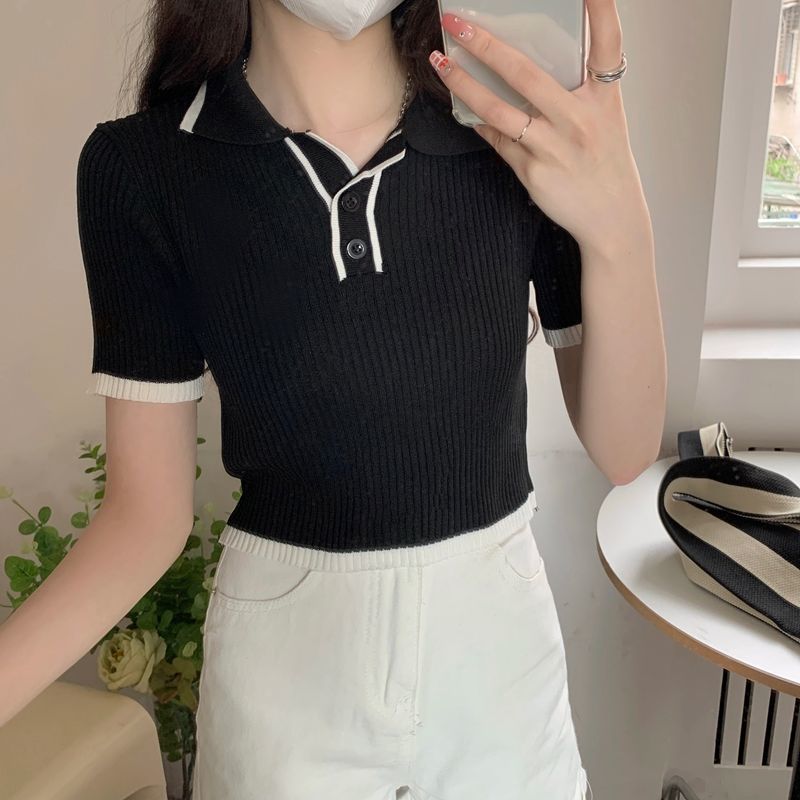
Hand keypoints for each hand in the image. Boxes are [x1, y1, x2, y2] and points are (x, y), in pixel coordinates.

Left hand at [431, 0, 650, 258]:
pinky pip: (497, 140)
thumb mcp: (605, 119)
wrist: (612, 218)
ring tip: (440, 63)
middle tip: (459, 23)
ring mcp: (554, 147)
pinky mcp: (533, 172)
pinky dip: (477, 121)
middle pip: (526, 74)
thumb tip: (529, 62)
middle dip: (487, 44)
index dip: (599, 10)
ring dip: (464, 84)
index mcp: (604, 99)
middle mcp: (579, 119)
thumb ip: (578, 90)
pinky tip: (460, 105)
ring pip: (498, 109)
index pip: (606, 44)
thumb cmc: (605, 164)